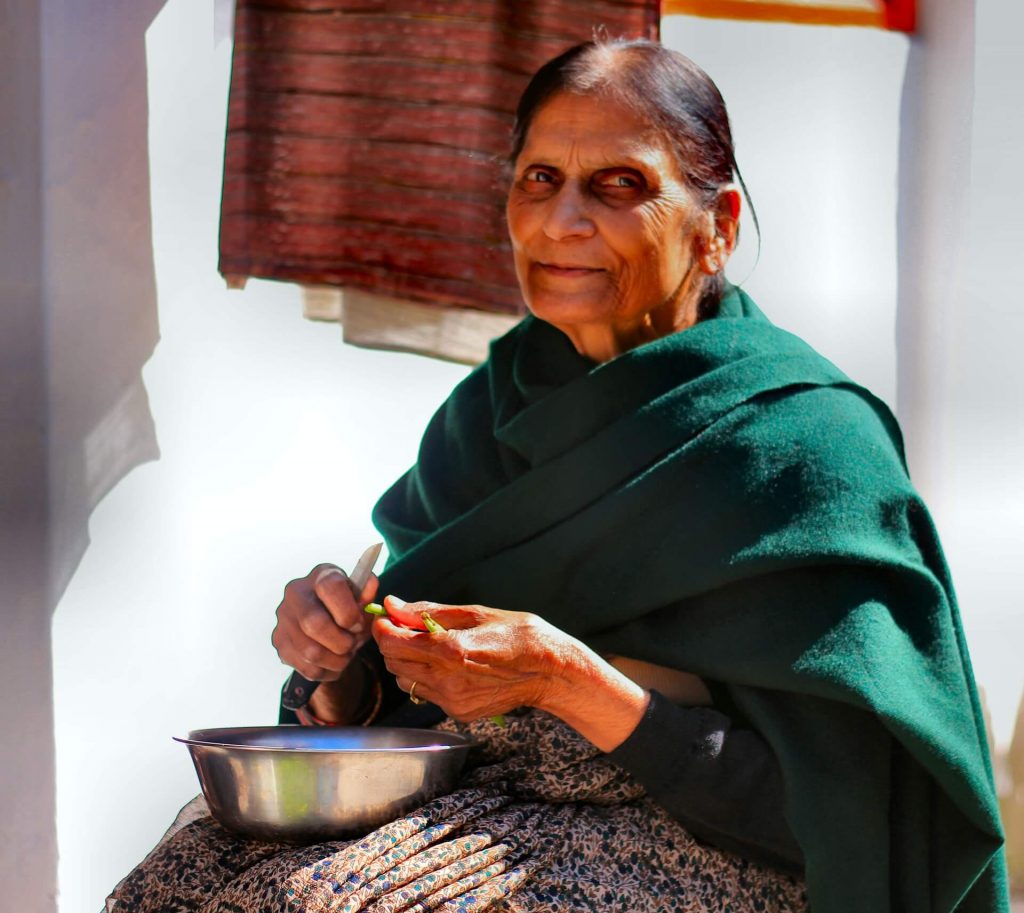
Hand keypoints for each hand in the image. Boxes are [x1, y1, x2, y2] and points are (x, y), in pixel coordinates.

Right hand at [272, 564, 378, 720]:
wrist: (328, 623)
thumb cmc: (348, 608)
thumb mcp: (362, 599)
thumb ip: (367, 593)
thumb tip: (369, 584)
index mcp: (320, 575)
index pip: (330, 587)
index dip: (348, 611)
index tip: (358, 624)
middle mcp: (296, 593)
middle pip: (314, 624)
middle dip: (342, 642)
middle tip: (353, 644)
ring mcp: (284, 618)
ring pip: (311, 652)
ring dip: (337, 660)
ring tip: (346, 654)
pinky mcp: (280, 642)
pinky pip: (306, 667)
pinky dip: (327, 671)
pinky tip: (334, 661)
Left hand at [372, 597, 648, 749]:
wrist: (552, 672)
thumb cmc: (521, 634)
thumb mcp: (477, 613)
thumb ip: (430, 612)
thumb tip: (394, 605)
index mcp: (451, 651)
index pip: (394, 643)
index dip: (383, 628)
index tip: (387, 617)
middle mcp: (447, 680)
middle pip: (394, 663)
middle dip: (393, 643)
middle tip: (408, 627)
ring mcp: (452, 701)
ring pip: (406, 680)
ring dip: (408, 661)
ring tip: (430, 645)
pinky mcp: (458, 713)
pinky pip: (426, 693)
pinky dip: (426, 676)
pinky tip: (448, 664)